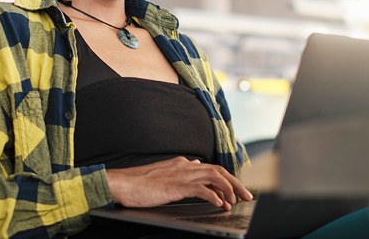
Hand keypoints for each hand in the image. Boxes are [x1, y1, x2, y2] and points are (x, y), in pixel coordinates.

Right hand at [105, 157, 253, 209]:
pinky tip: (220, 205)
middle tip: (246, 195)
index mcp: (182, 163)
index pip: (211, 168)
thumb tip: (193, 173)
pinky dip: (215, 197)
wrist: (123, 183)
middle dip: (235, 183)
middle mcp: (185, 166)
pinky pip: (203, 190)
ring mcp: (182, 174)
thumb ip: (179, 174)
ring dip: (229, 189)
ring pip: (216, 177)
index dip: (226, 179)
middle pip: (219, 170)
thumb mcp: (162, 176)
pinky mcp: (178, 186)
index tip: (234, 190)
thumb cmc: (139, 184)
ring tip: (236, 201)